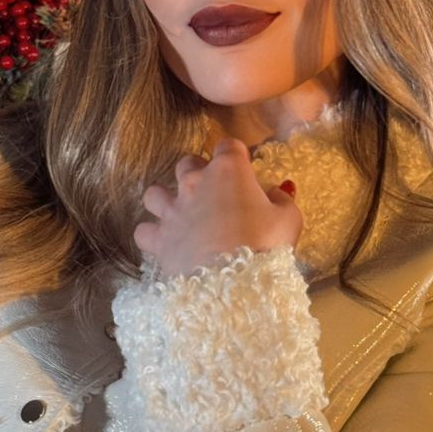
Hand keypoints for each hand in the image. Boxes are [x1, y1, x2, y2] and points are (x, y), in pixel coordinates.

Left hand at [133, 137, 300, 278]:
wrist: (234, 285)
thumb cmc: (266, 246)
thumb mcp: (289, 220)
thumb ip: (282, 200)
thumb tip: (276, 193)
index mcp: (228, 170)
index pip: (228, 145)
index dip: (236, 156)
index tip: (244, 172)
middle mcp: (194, 183)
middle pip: (187, 163)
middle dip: (198, 173)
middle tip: (213, 193)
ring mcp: (172, 211)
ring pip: (155, 193)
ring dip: (165, 199)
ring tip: (179, 214)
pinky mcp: (159, 239)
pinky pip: (143, 230)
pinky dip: (151, 234)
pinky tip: (164, 242)